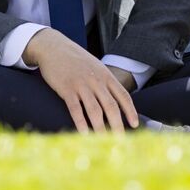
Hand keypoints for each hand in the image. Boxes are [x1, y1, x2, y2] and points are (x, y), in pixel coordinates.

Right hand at [23, 28, 138, 132]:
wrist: (54, 47)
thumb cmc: (76, 60)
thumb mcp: (95, 67)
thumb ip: (105, 82)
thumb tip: (115, 99)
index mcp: (106, 76)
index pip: (123, 96)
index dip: (130, 111)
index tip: (135, 125)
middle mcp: (96, 81)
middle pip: (111, 106)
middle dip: (117, 125)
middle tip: (120, 140)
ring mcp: (82, 84)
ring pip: (94, 110)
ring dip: (100, 128)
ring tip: (103, 142)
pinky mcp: (66, 88)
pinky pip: (75, 108)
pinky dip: (80, 122)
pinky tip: (84, 134)